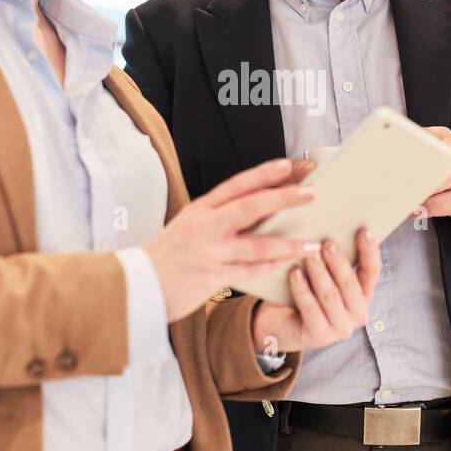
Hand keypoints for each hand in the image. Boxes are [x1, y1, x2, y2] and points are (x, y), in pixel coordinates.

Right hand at [145, 158, 317, 321]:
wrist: (136, 286)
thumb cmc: (167, 257)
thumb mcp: (189, 226)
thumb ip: (218, 217)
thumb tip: (260, 209)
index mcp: (200, 209)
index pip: (238, 184)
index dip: (266, 172)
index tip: (291, 164)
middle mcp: (205, 225)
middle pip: (252, 205)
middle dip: (285, 197)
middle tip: (312, 193)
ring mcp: (208, 250)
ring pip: (257, 243)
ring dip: (289, 243)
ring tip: (313, 243)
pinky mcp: (211, 276)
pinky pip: (249, 271)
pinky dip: (271, 267)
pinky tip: (290, 265)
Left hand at [250, 228, 380, 356]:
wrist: (280, 322)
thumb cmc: (305, 289)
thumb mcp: (323, 272)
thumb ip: (332, 256)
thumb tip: (330, 227)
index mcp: (364, 294)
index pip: (372, 271)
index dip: (370, 251)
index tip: (363, 230)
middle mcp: (358, 313)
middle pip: (350, 284)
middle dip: (339, 262)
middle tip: (326, 243)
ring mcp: (340, 328)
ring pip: (330, 296)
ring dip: (319, 273)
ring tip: (308, 255)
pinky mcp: (319, 337)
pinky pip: (311, 308)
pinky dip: (302, 289)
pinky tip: (294, 273)